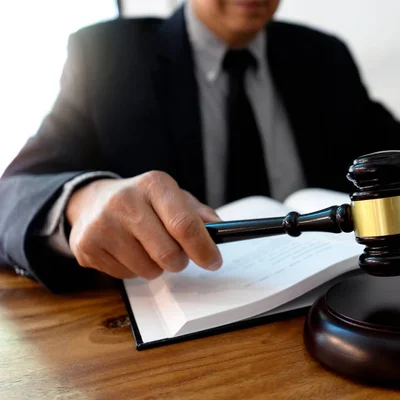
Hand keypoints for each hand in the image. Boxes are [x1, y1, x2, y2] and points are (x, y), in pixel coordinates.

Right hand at [66, 171, 222, 279]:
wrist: (92, 200)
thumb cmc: (143, 201)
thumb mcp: (173, 197)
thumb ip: (199, 214)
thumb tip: (223, 231)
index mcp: (154, 185)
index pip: (185, 224)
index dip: (204, 248)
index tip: (214, 261)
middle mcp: (125, 201)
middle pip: (168, 254)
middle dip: (180, 261)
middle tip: (178, 255)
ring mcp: (102, 225)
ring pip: (148, 270)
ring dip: (156, 267)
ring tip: (147, 247)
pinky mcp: (86, 247)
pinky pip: (126, 276)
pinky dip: (134, 270)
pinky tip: (126, 250)